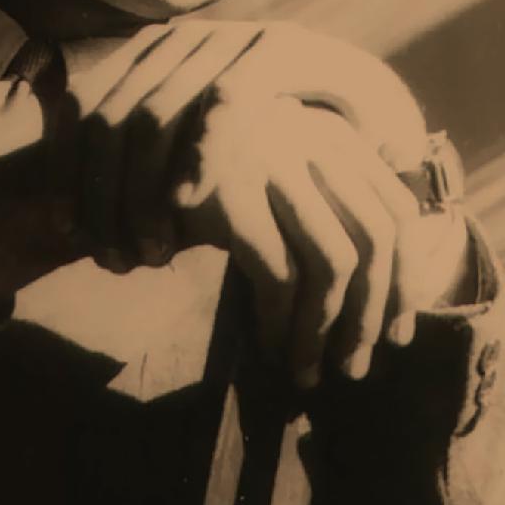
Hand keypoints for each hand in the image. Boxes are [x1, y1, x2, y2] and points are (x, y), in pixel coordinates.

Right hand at [69, 21, 469, 385]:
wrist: (98, 155)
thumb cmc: (182, 180)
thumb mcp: (259, 182)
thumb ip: (311, 209)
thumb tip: (370, 288)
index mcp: (326, 132)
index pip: (398, 209)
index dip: (405, 279)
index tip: (394, 333)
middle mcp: (308, 138)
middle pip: (379, 237)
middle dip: (375, 313)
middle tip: (357, 367)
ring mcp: (270, 160)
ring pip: (338, 262)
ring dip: (328, 329)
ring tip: (310, 371)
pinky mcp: (230, 193)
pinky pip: (279, 275)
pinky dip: (280, 324)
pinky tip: (268, 351)